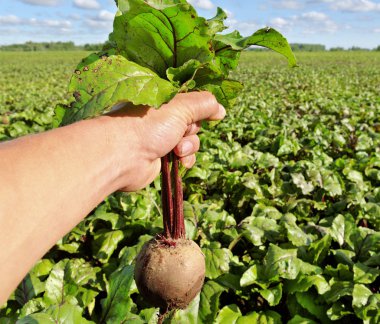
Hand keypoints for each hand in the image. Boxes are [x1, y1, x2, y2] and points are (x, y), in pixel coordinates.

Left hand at [102, 92, 225, 191]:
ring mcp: (161, 137)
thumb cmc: (148, 125)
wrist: (122, 156)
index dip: (202, 107)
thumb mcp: (180, 106)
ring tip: (177, 149)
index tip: (213, 113)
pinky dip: (185, 159)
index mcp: (164, 98)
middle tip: (182, 131)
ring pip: (191, 140)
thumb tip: (221, 109)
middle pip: (193, 121)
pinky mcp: (161, 156)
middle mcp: (162, 116)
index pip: (191, 99)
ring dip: (189, 146)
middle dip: (192, 128)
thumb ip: (204, 104)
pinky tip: (179, 161)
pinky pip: (184, 157)